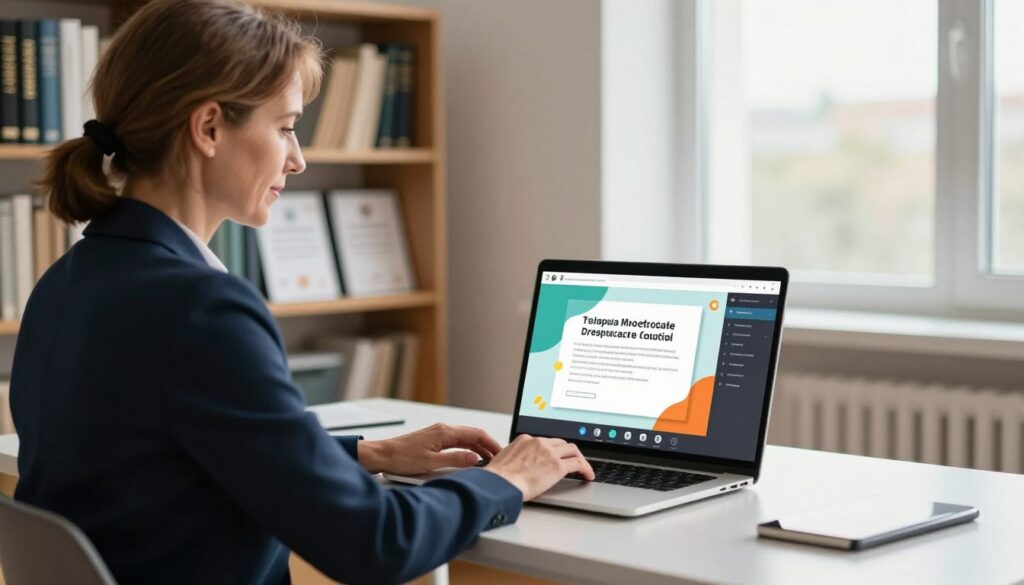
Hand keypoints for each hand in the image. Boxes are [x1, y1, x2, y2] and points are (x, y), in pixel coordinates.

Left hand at [357, 423, 502, 474]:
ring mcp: (438, 434)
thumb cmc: (401, 458)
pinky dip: (467, 449)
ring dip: (477, 448)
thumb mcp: (430, 463)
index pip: (476, 434)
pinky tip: (469, 458)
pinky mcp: (433, 440)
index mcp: (445, 432)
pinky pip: (456, 442)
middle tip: (498, 459)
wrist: (382, 456)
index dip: (491, 444)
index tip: (501, 453)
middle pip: (472, 435)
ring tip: (487, 461)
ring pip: (465, 439)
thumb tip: (474, 458)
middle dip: (487, 446)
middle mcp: (443, 430)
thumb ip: (455, 460)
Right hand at [483, 434, 594, 500]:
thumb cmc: (498, 478)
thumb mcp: (504, 461)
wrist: (500, 483)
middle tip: (573, 460)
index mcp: (525, 440)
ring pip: (572, 450)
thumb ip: (515, 459)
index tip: (556, 455)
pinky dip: (586, 469)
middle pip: (560, 443)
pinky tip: (588, 476)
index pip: (545, 441)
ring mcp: (549, 453)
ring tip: (583, 468)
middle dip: (568, 452)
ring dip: (579, 458)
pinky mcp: (558, 466)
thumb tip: (518, 468)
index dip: (553, 449)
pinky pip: (578, 464)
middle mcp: (539, 442)